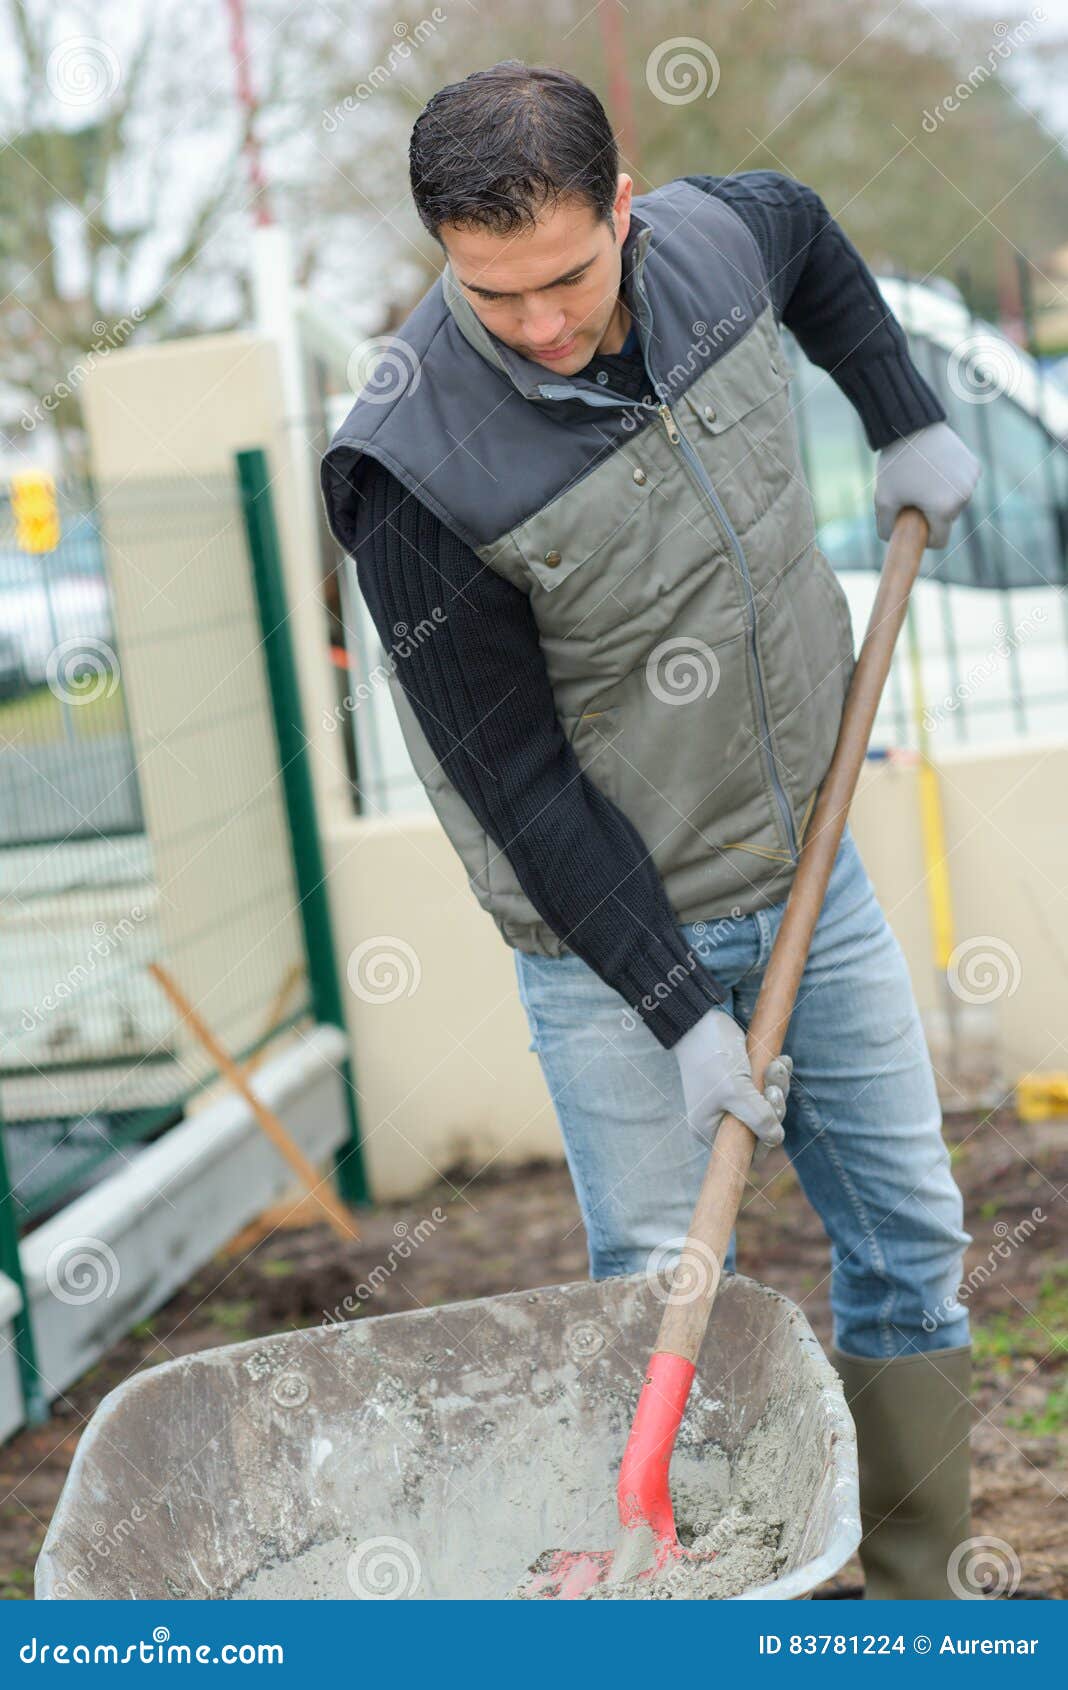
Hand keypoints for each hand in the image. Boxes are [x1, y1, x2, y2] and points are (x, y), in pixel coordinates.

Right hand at [674, 1007, 791, 1163]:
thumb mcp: (735, 1091)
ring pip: (768, 1106)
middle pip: (761, 1128)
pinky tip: (781, 1061)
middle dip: (774, 1106)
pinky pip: (768, 1088)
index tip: (772, 1119)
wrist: (703, 1020)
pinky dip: (777, 1077)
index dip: (764, 1140)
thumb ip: (757, 1118)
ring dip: (778, 1087)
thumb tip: (776, 1139)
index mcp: (709, 1129)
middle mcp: (721, 1119)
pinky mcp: (744, 1083)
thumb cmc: (713, 1058)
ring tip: (776, 1066)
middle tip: (771, 1087)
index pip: (743, 1151)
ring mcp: (733, 1101)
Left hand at [874, 421, 980, 549]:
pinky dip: (950, 482)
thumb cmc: (896, 465)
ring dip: (941, 497)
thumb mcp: (883, 500)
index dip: (924, 538)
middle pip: (947, 520)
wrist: (911, 426)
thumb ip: (886, 527)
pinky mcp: (974, 466)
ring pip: (955, 502)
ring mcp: (971, 480)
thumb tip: (892, 540)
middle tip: (913, 496)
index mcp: (944, 509)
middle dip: (931, 514)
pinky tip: (935, 468)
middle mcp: (964, 497)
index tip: (913, 526)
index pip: (939, 541)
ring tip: (923, 479)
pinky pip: (962, 484)